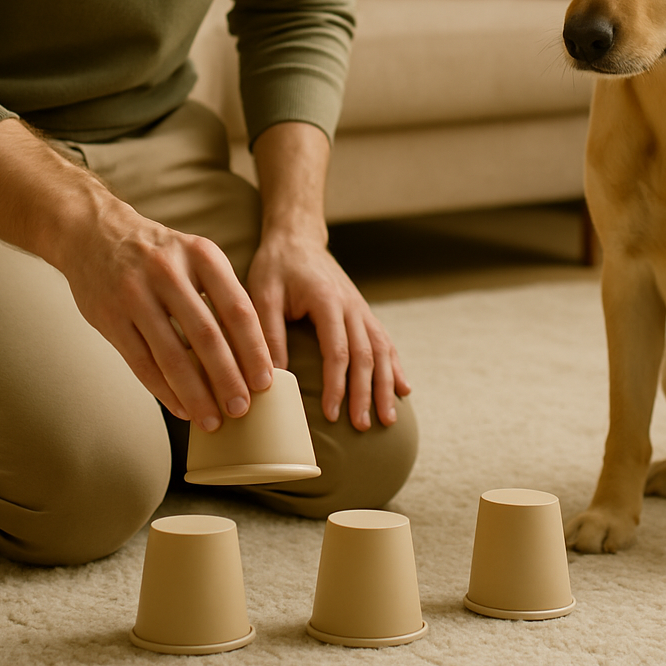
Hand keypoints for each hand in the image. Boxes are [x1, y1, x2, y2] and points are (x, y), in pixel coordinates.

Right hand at [60, 198, 274, 431]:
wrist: (97, 234)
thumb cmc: (162, 255)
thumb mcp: (197, 258)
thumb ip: (223, 295)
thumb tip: (255, 351)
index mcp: (202, 256)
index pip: (238, 309)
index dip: (254, 349)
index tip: (266, 380)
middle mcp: (169, 272)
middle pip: (207, 336)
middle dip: (228, 377)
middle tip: (243, 408)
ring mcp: (135, 295)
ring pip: (172, 355)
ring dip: (195, 394)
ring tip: (213, 420)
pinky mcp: (108, 316)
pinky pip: (141, 363)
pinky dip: (164, 390)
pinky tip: (181, 409)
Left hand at [247, 228, 409, 429]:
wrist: (297, 238)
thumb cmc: (275, 267)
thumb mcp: (262, 295)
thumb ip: (269, 334)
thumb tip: (272, 379)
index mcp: (328, 301)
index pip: (338, 351)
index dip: (337, 385)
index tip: (331, 414)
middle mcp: (352, 306)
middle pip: (365, 356)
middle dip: (366, 394)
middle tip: (362, 426)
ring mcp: (361, 309)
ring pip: (382, 351)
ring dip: (386, 386)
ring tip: (388, 420)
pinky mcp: (363, 312)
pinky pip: (385, 341)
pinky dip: (395, 367)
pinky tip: (403, 389)